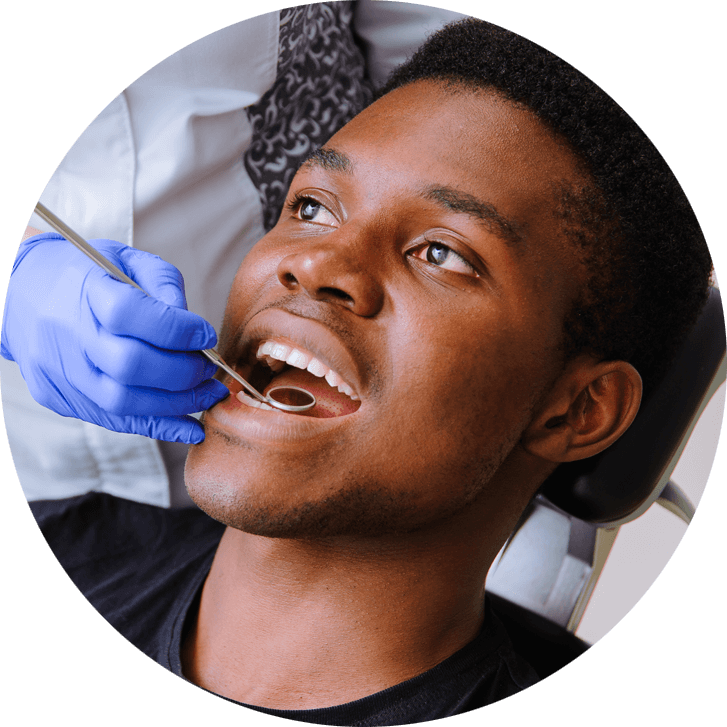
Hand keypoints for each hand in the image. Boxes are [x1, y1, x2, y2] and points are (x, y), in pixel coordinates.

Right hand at [1, 232, 228, 442]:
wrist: (16, 292)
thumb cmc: (85, 273)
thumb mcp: (126, 260)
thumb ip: (164, 285)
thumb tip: (195, 330)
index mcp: (82, 288)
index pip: (130, 313)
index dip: (178, 329)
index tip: (206, 335)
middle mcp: (66, 333)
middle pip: (129, 365)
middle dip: (183, 373)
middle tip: (209, 370)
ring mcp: (58, 371)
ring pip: (124, 402)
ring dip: (177, 405)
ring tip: (208, 396)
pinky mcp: (58, 397)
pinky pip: (114, 421)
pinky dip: (158, 427)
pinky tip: (189, 427)